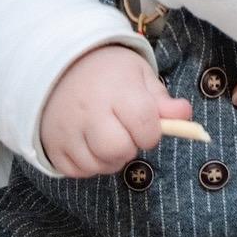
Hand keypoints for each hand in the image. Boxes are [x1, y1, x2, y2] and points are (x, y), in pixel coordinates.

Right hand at [40, 45, 175, 175]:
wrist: (57, 65)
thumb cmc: (107, 72)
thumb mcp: (138, 74)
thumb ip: (162, 99)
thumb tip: (184, 114)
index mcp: (115, 89)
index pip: (143, 124)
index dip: (151, 133)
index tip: (147, 126)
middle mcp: (88, 111)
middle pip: (117, 150)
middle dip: (129, 148)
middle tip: (125, 133)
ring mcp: (66, 130)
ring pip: (98, 165)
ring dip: (110, 159)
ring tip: (107, 138)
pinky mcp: (52, 145)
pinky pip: (76, 171)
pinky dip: (88, 164)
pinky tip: (89, 145)